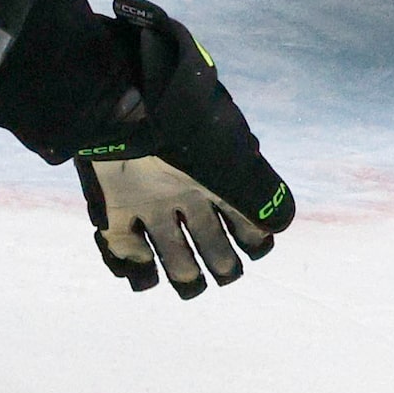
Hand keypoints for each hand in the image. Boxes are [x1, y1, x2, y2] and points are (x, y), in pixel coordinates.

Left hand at [83, 154, 278, 296]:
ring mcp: (148, 199)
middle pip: (208, 237)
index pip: (242, 215)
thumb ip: (262, 194)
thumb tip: (280, 224)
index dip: (254, 236)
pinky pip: (120, 244)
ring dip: (182, 271)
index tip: (257, 247)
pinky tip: (144, 272)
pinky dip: (132, 264)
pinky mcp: (113, 206)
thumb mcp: (235, 162)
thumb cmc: (188, 138)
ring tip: (189, 281)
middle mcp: (185, 191)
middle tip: (224, 274)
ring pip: (168, 247)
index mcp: (216, 178)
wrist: (131, 111)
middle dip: (222, 261)